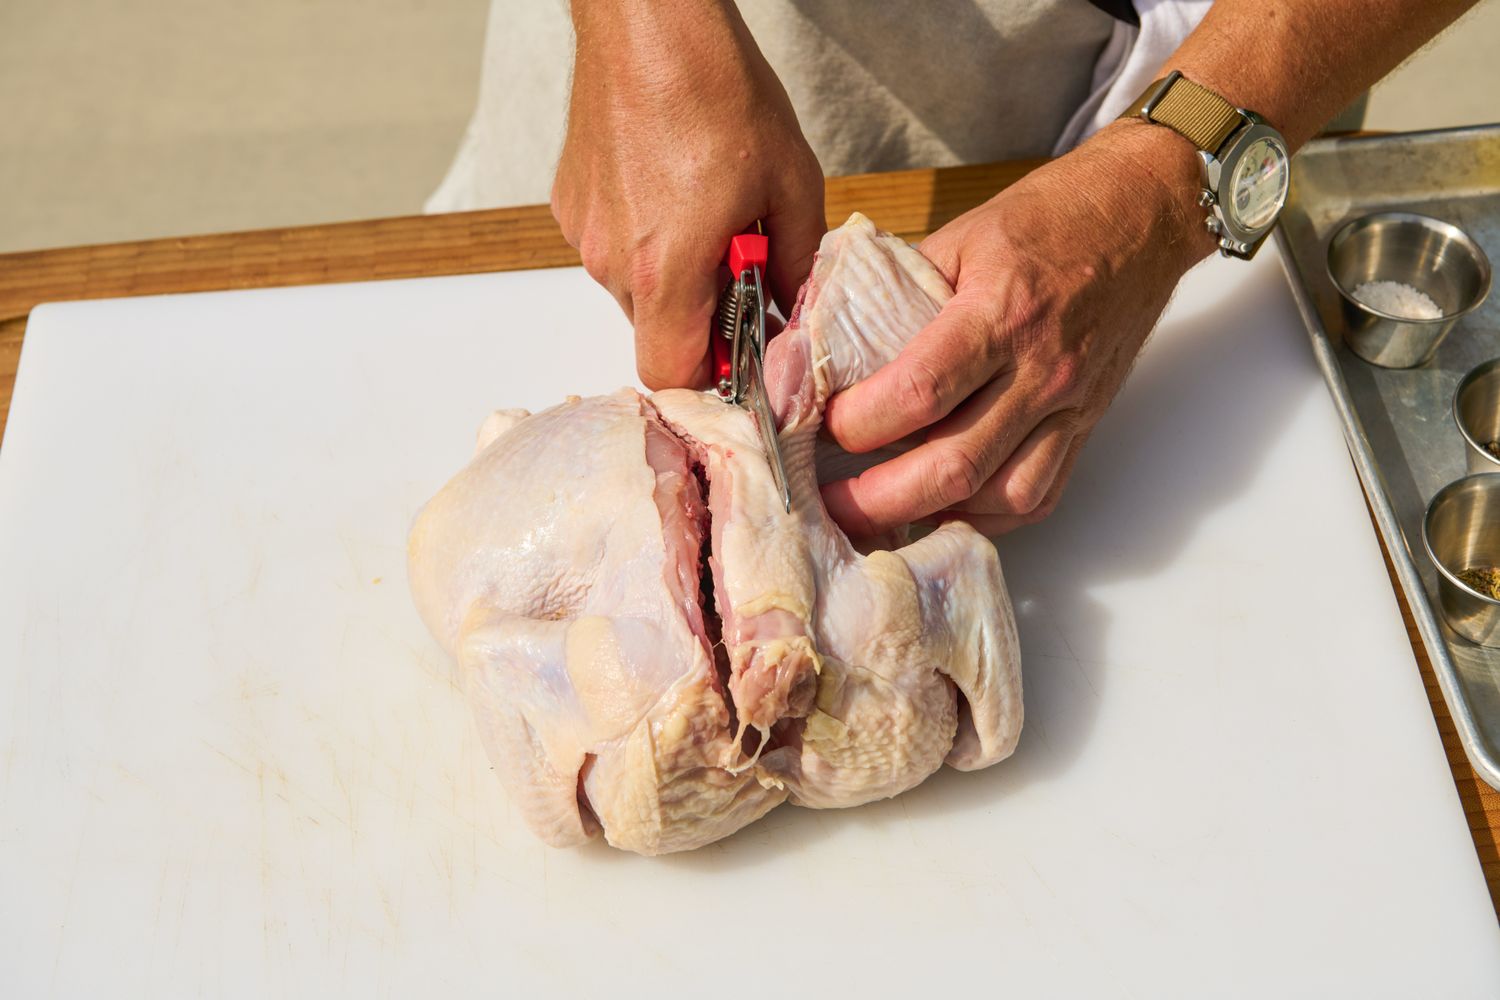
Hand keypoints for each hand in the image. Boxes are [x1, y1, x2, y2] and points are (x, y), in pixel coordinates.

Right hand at [551, 0, 824, 389]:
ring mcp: (586, 233)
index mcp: (665, 270)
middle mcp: (612, 263)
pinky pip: (613, 248)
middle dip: (701, 314)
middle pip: (656, 332)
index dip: (711, 374)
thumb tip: (793, 305)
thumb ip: (797, 263)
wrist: (648, 22)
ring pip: (636, 290)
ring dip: (673, 273)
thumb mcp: (790, 182)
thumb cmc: (715, 90)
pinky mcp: (571, 204)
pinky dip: (646, 236)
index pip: (671, 374)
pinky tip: (673, 186)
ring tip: (708, 211)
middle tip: (741, 263)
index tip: (742, 348)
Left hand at [821, 121, 1214, 535]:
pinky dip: (986, 514)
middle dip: (878, 497)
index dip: (857, 423)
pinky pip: (1038, 496)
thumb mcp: (962, 235)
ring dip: (932, 514)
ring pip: (999, 497)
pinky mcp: (1086, 425)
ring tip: (880, 510)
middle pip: (952, 466)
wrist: (1144, 214)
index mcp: (1001, 313)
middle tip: (829, 503)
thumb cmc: (1051, 217)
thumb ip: (897, 289)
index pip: (918, 393)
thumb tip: (827, 334)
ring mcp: (1070, 405)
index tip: (821, 424)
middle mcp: (1040, 370)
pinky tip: (945, 505)